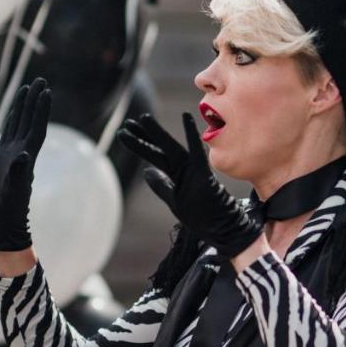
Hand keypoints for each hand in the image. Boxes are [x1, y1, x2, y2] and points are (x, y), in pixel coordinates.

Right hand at [0, 78, 50, 250]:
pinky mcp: (1, 160)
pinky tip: (13, 113)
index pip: (36, 128)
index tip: (46, 91)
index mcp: (26, 157)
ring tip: (27, 88)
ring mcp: (12, 155)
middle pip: (30, 120)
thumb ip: (19, 175)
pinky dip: (11, 121)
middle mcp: (22, 152)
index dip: (41, 110)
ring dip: (24, 107)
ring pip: (19, 124)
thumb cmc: (9, 211)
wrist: (3, 223)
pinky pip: (8, 134)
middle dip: (35, 100)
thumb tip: (24, 156)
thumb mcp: (13, 193)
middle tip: (40, 79)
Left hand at [117, 112, 262, 257]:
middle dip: (143, 135)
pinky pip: (196, 152)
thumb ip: (160, 185)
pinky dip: (191, 135)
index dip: (138, 143)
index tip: (123, 132)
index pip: (153, 155)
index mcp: (175, 174)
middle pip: (159, 148)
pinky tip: (186, 117)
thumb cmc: (201, 215)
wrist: (222, 229)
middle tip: (126, 122)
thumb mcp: (173, 199)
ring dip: (158, 133)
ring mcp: (193, 169)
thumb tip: (146, 172)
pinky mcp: (203, 174)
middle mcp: (182, 168)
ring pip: (171, 148)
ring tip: (144, 118)